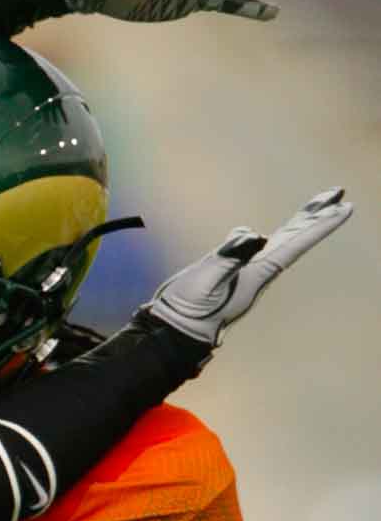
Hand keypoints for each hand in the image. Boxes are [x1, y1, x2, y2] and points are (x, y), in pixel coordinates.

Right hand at [144, 188, 351, 349]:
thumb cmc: (190, 309)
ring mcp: (246, 272)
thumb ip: (229, 258)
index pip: (296, 242)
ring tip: (318, 206)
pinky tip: (265, 235)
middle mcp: (259, 270)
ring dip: (300, 222)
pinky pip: (257, 247)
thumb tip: (257, 235)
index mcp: (258, 272)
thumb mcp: (207, 281)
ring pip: (281, 241)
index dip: (320, 224)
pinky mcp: (231, 272)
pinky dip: (267, 235)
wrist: (177, 328)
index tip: (344, 207)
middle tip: (338, 192)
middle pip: (295, 237)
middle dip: (316, 215)